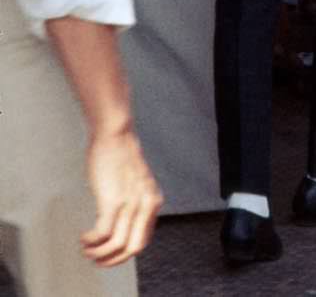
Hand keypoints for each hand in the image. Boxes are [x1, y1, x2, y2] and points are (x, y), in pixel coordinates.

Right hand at [82, 126, 161, 266]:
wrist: (116, 132)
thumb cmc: (121, 154)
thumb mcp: (137, 182)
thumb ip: (137, 201)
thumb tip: (124, 222)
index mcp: (153, 201)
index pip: (143, 240)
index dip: (124, 254)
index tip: (110, 256)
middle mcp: (146, 204)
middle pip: (133, 248)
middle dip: (113, 260)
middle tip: (97, 260)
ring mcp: (130, 203)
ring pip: (116, 245)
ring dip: (98, 253)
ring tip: (87, 249)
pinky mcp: (113, 200)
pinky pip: (102, 234)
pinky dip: (91, 241)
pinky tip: (84, 237)